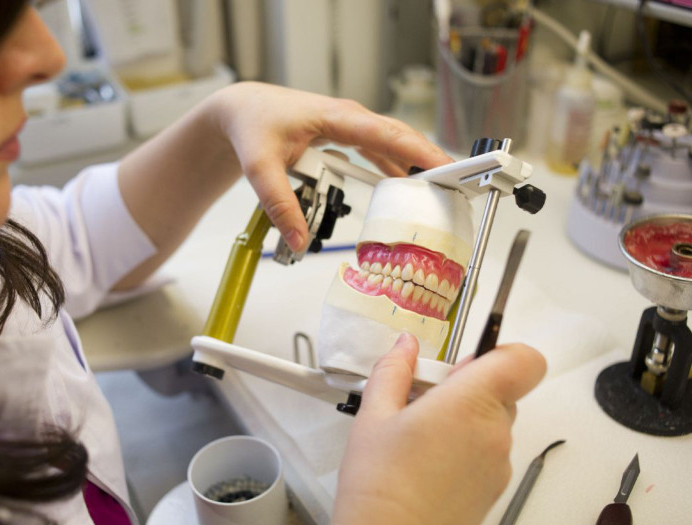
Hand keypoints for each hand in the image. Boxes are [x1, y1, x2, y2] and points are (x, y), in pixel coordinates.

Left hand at [116, 82, 451, 289]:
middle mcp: (349, 118)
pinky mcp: (344, 137)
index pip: (388, 134)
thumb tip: (298, 240)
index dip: (420, 151)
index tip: (446, 170)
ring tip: (438, 195)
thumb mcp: (259, 167)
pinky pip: (377, 152)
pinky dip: (393, 168)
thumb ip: (279, 204)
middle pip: (400, 139)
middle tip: (457, 189)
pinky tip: (403, 188)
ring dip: (414, 167)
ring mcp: (349, 126)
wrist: (240, 111)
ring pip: (392, 146)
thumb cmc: (251, 126)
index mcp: (337, 117)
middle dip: (430, 162)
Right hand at [330, 334, 545, 524]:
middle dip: (466, 386)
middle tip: (423, 397)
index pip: (523, 361)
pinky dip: (465, 447)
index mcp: (471, 403)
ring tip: (418, 434)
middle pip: (501, 389)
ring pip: (492, 421)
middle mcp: (495, 432)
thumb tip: (405, 345)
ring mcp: (499, 465)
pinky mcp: (493, 490)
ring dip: (464, 417)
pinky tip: (426, 461)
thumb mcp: (374, 414)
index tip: (470, 357)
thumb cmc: (380, 484)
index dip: (503, 350)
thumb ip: (394, 371)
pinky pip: (488, 452)